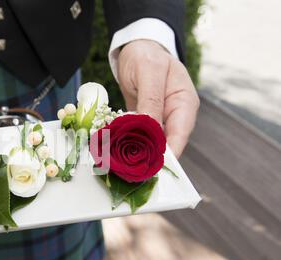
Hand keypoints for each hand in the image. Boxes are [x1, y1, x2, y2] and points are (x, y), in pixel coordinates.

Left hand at [117, 39, 199, 157]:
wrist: (136, 48)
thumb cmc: (146, 55)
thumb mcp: (149, 72)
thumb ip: (151, 100)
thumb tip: (151, 129)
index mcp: (184, 103)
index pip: (180, 134)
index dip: (169, 153)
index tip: (155, 167)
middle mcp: (174, 115)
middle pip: (166, 143)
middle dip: (152, 157)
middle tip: (133, 171)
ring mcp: (159, 120)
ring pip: (151, 143)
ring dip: (138, 152)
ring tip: (123, 165)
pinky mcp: (144, 122)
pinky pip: (139, 137)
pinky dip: (129, 144)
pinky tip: (116, 152)